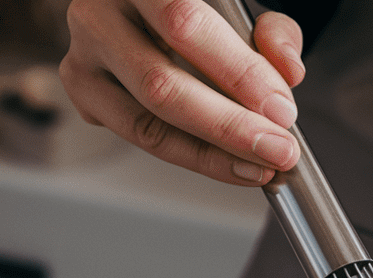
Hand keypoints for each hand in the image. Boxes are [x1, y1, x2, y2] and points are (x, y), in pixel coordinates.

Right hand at [59, 0, 305, 184]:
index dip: (236, 72)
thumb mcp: (240, 7)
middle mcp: (98, 16)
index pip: (184, 25)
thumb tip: (288, 75)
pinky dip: (192, 157)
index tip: (280, 109)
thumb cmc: (199, 9)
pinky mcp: (85, 94)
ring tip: (259, 166)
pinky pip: (140, 137)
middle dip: (228, 127)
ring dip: (211, 156)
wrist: (150, 10)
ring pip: (144, 124)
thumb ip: (271, 34)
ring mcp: (84, 58)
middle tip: (277, 149)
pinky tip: (231, 163)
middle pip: (160, 85)